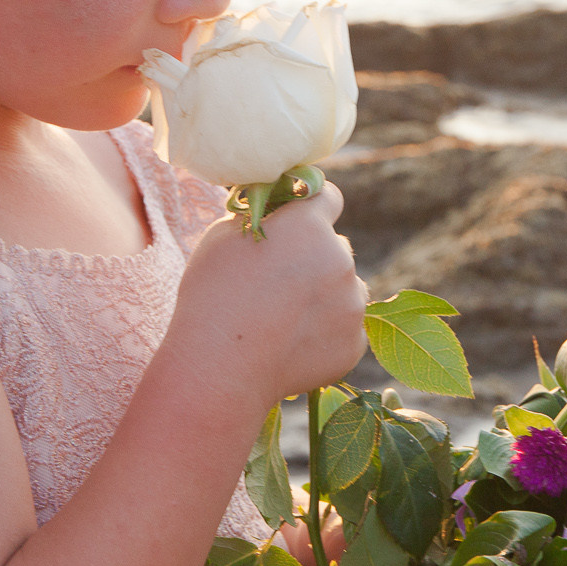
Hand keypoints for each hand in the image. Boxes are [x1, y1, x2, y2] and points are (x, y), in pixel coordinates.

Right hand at [172, 181, 367, 407]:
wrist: (220, 368)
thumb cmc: (211, 297)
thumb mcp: (221, 238)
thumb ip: (258, 218)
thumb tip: (273, 215)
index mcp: (309, 226)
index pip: (329, 197)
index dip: (312, 206)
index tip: (300, 217)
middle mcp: (341, 259)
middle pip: (336, 248)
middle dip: (314, 257)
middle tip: (279, 283)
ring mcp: (352, 304)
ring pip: (344, 289)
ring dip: (324, 296)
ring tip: (283, 319)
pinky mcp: (355, 343)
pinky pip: (345, 328)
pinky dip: (325, 333)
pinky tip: (292, 344)